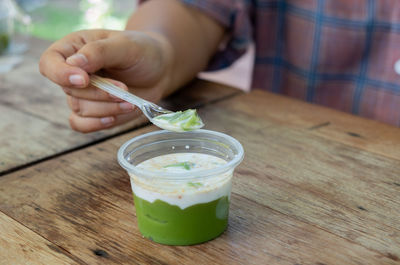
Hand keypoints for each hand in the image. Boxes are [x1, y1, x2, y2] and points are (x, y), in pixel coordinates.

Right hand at [39, 29, 172, 132]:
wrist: (159, 71)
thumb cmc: (142, 52)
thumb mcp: (125, 45)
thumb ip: (99, 52)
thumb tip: (74, 63)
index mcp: (73, 48)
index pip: (49, 63)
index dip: (61, 74)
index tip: (84, 79)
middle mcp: (72, 72)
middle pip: (70, 90)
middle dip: (99, 93)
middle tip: (124, 89)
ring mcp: (82, 94)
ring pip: (80, 110)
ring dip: (107, 109)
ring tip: (130, 102)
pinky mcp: (93, 112)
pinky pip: (82, 125)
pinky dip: (97, 124)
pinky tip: (113, 118)